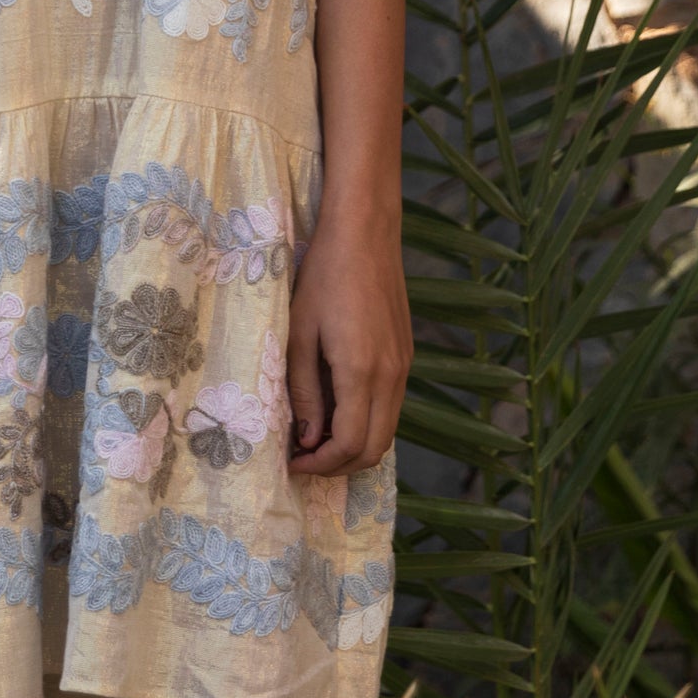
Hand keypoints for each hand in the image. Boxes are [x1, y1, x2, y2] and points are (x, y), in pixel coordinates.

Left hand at [286, 209, 410, 475]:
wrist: (365, 232)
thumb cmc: (323, 276)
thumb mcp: (300, 333)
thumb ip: (304, 390)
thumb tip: (307, 438)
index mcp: (361, 372)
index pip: (350, 445)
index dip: (319, 465)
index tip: (291, 462)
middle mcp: (392, 376)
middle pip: (375, 449)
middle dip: (338, 465)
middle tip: (302, 457)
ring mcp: (404, 366)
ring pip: (387, 430)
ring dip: (354, 444)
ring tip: (315, 433)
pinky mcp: (406, 355)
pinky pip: (391, 406)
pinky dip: (367, 421)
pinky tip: (337, 406)